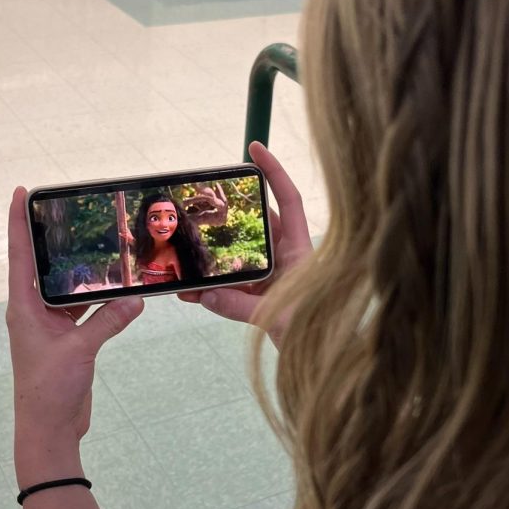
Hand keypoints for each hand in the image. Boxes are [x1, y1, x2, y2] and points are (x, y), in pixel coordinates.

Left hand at [6, 187, 142, 482]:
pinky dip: (100, 301)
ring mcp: (49, 326)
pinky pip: (84, 311)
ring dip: (84, 273)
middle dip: (58, 240)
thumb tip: (135, 298)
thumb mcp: (80, 349)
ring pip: (68, 289)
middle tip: (72, 212)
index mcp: (23, 307)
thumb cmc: (50, 391)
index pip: (20, 254)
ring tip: (104, 248)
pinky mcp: (67, 340)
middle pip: (44, 266)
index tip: (22, 191)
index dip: (18, 221)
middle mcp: (32, 311)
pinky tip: (119, 291)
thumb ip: (108, 321)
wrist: (50, 429)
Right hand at [178, 141, 312, 346]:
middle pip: (255, 224)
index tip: (254, 147)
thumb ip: (240, 306)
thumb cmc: (314, 333)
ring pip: (238, 257)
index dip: (274, 171)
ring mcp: (272, 277)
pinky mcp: (261, 298)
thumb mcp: (276, 317)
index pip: (288, 199)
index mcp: (300, 250)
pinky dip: (211, 289)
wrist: (323, 360)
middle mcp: (286, 258)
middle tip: (199, 205)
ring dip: (212, 259)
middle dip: (226, 216)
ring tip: (185, 257)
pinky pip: (232, 287)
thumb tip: (205, 295)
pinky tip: (190, 293)